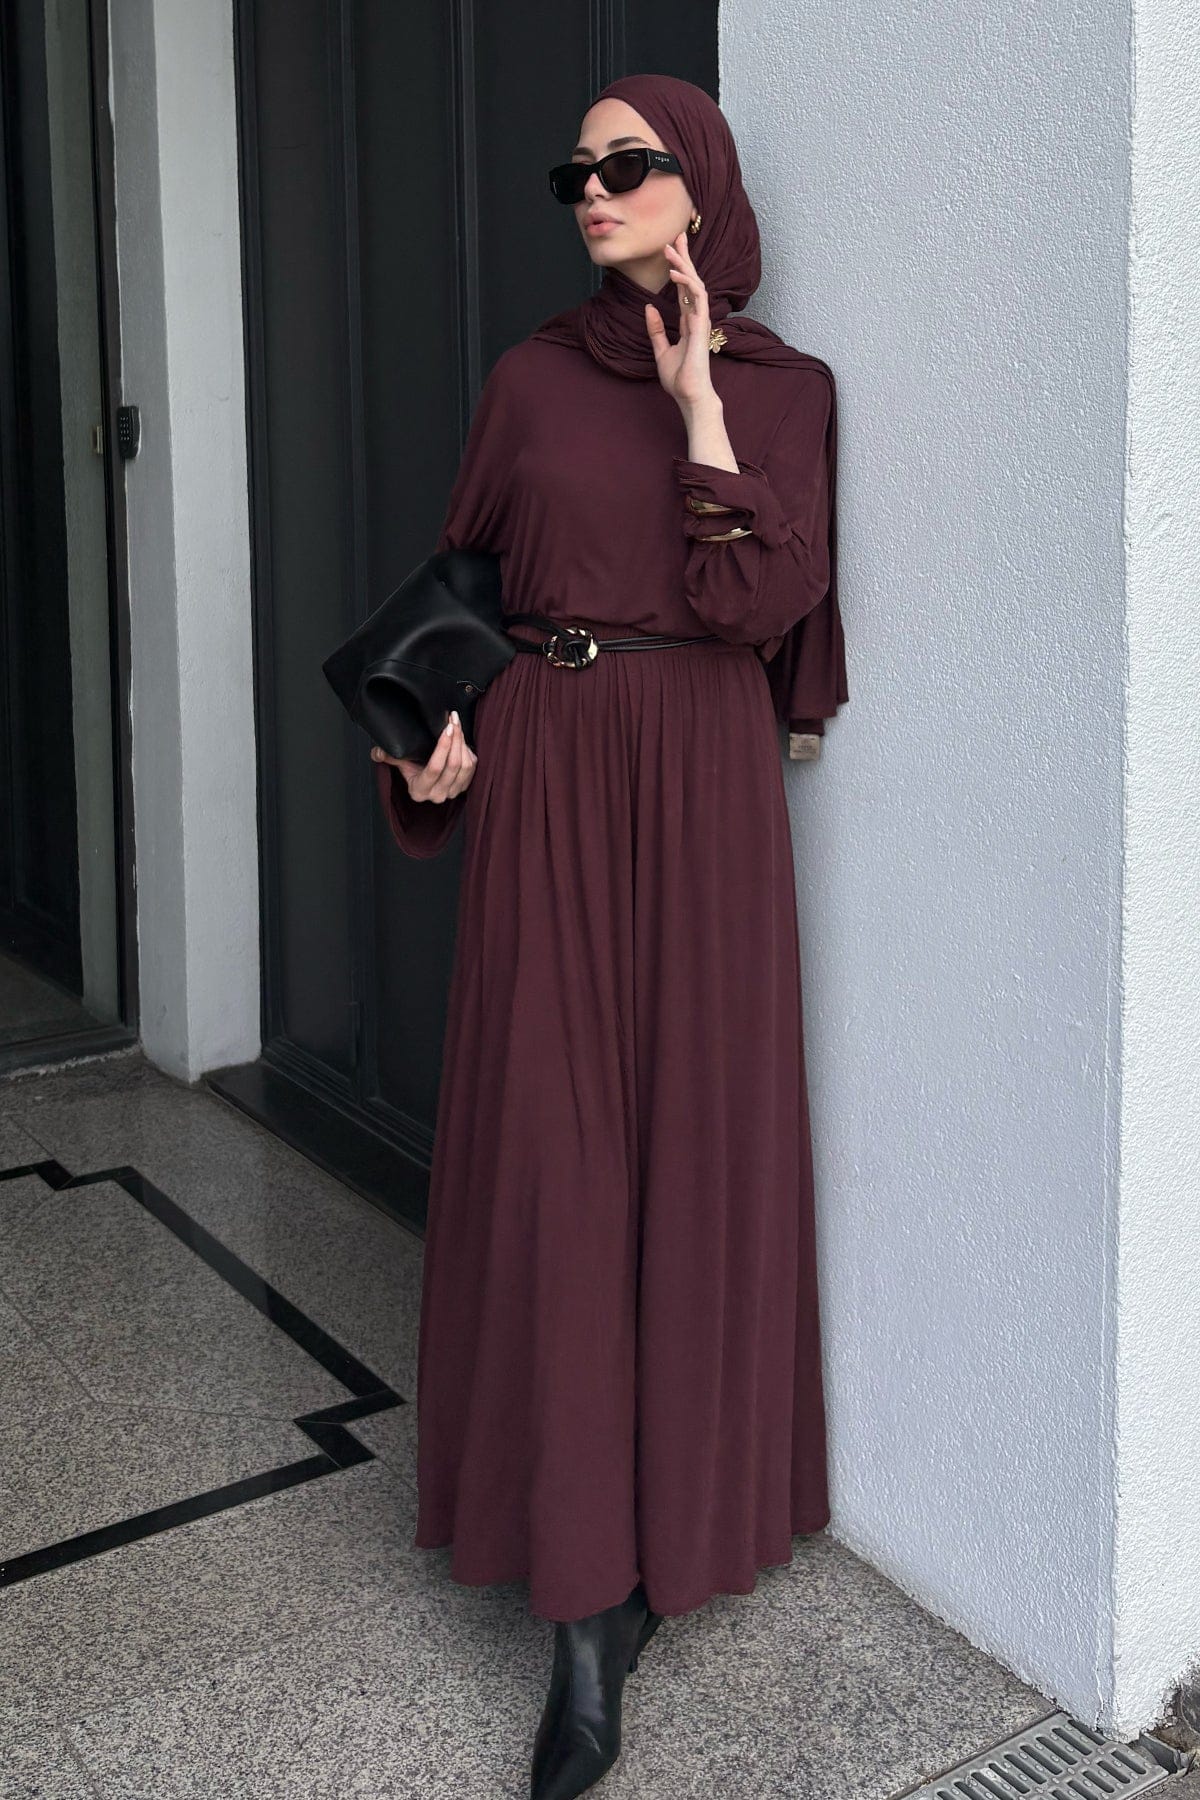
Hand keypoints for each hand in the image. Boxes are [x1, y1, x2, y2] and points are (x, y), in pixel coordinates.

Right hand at [371, 710, 476, 801]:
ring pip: (465, 766)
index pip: (435, 768)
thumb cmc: (412, 770)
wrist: (425, 781)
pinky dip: (469, 751)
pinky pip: (472, 767)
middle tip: (453, 720)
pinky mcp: (464, 787)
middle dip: (456, 739)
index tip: (446, 728)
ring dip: (463, 743)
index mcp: (420, 790)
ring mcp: (452, 792)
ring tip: (457, 725)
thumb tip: (376, 752)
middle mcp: (437, 795)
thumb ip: (388, 756)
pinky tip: (462, 739)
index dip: (443, 747)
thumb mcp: (400, 763)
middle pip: (453, 765)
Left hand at [644, 231, 718, 412]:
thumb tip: (648, 307)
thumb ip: (655, 330)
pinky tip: (675, 273)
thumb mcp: (661, 351)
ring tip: (671, 248)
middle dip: (685, 257)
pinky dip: (686, 283)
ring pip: (695, 283)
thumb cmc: (679, 378)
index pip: (684, 288)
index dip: (679, 268)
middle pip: (692, 279)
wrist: (689, 395)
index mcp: (688, 321)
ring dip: (684, 264)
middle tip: (677, 235)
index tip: (672, 250)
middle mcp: (696, 316)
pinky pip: (696, 297)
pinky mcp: (701, 325)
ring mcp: (701, 319)